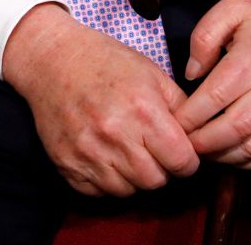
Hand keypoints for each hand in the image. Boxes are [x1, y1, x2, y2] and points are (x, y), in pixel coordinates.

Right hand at [2, 4, 197, 195]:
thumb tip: (199, 139)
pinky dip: (106, 179)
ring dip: (132, 176)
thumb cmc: (104, 62)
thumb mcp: (151, 73)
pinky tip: (104, 154)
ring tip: (125, 148)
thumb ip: (180, 108)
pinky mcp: (67, 163)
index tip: (178, 151)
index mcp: (143, 110)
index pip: (182, 161)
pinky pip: (99, 191)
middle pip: (156, 181)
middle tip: (150, 149)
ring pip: (128, 190)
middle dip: (160, 168)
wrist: (51, 58)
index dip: (186, 159)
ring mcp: (88, 152)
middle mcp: (115, 134)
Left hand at [172, 0, 250, 168]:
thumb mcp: (231, 10)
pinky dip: (249, 162)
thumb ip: (204, 37)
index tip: (175, 122)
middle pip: (234, 127)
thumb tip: (191, 74)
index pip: (216, 96)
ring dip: (223, 156)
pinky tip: (230, 155)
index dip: (191, 115)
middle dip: (203, 142)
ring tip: (203, 152)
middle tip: (184, 143)